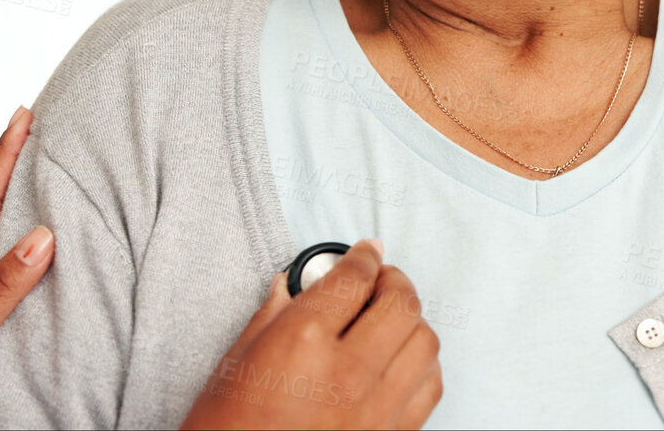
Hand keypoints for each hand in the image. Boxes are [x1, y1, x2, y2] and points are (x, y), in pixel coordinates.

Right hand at [180, 239, 442, 429]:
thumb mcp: (234, 365)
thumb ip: (271, 316)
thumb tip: (290, 285)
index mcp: (302, 343)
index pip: (352, 278)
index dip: (363, 256)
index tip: (366, 251)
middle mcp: (347, 373)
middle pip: (401, 304)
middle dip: (394, 281)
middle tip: (380, 278)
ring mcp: (375, 411)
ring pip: (425, 343)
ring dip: (412, 322)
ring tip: (390, 319)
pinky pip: (429, 388)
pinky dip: (422, 364)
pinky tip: (400, 361)